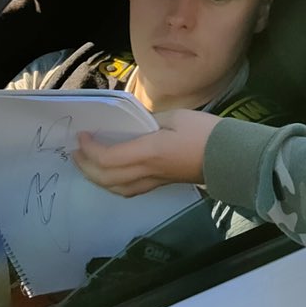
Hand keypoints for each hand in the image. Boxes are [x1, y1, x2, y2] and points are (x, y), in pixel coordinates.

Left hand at [74, 108, 217, 195]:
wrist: (230, 157)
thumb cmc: (204, 132)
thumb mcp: (175, 117)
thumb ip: (149, 121)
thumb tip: (133, 126)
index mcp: (148, 152)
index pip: (108, 157)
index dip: (90, 149)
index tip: (82, 135)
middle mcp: (147, 171)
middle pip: (106, 178)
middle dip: (86, 166)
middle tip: (76, 152)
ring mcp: (154, 181)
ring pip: (116, 188)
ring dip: (97, 179)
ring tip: (88, 165)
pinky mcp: (161, 184)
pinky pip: (129, 190)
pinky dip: (113, 184)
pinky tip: (111, 175)